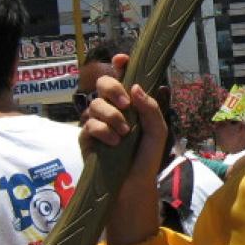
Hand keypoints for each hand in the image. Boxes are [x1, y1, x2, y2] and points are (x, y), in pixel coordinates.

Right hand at [79, 54, 165, 244]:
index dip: (120, 65)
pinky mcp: (86, 137)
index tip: (122, 59)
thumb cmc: (147, 158)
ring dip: (112, 116)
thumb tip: (135, 86)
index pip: (123, 78)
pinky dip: (103, 131)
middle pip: (103, 83)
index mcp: (131, 104)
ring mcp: (97, 122)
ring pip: (95, 104)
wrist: (134, 185)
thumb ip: (151, 108)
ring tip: (124, 134)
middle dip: (113, 88)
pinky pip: (89, 124)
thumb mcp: (158, 132)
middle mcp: (113, 109)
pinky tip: (114, 143)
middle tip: (126, 103)